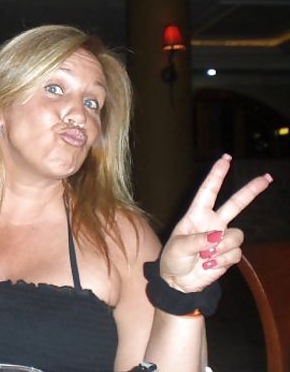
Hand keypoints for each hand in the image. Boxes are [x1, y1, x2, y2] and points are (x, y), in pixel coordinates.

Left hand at [160, 154, 271, 292]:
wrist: (178, 281)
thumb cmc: (173, 258)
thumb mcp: (179, 247)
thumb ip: (198, 240)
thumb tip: (218, 236)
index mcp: (196, 215)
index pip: (208, 191)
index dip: (217, 175)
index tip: (226, 158)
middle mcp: (213, 223)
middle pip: (236, 203)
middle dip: (251, 190)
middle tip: (267, 178)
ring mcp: (222, 238)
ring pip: (237, 235)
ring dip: (222, 248)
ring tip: (204, 256)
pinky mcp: (229, 254)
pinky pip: (235, 254)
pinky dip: (222, 261)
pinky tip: (209, 265)